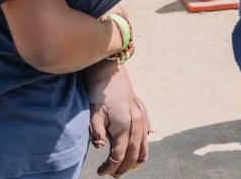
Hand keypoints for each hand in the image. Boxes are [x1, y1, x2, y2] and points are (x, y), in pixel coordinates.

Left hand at [87, 62, 150, 176]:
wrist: (111, 73)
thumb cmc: (100, 93)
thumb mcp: (93, 113)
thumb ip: (96, 132)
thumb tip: (99, 147)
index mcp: (123, 126)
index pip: (119, 155)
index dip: (110, 167)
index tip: (101, 172)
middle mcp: (136, 124)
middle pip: (133, 155)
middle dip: (123, 168)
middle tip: (112, 174)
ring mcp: (143, 120)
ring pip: (144, 148)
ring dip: (135, 161)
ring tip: (123, 167)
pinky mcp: (145, 115)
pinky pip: (147, 138)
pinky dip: (141, 149)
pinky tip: (133, 153)